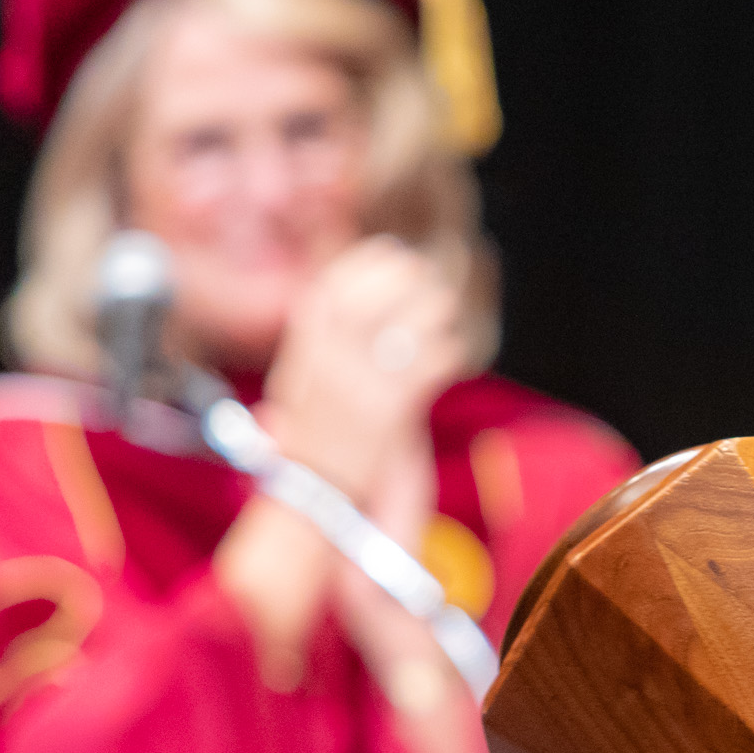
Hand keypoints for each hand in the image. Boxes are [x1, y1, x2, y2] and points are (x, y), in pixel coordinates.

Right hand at [257, 237, 462, 515]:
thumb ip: (324, 331)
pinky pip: (438, 358)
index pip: (344, 273)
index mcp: (304, 336)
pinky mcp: (390, 407)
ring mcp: (360, 376)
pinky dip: (450, 355)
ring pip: (425, 312)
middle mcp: (330, 349)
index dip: (376, 260)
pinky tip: (450, 363)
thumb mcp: (303, 372)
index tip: (395, 257)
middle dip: (418, 281)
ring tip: (442, 327)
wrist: (310, 495)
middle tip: (431, 292)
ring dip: (440, 315)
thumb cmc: (311, 435)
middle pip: (391, 280)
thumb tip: (342, 285)